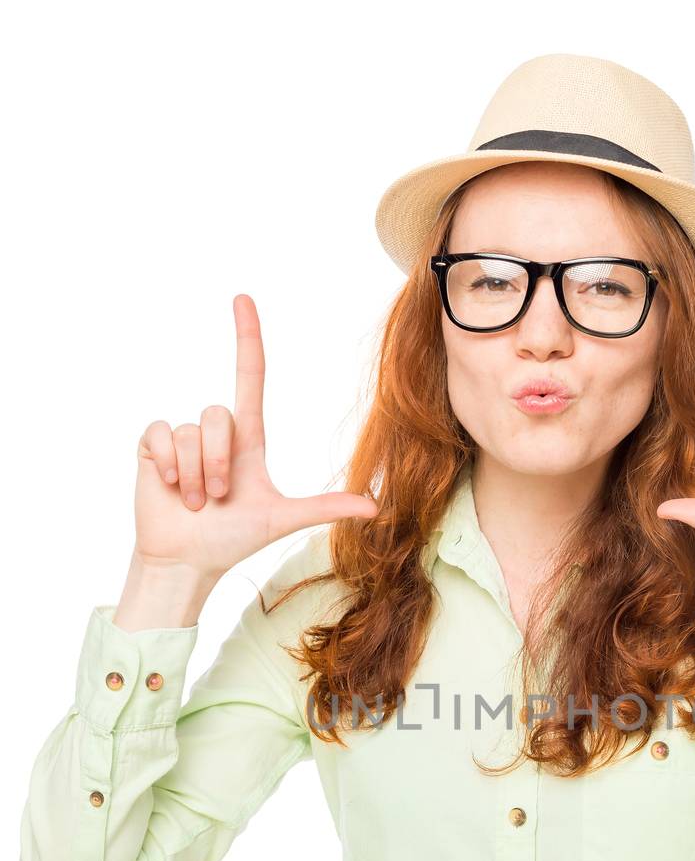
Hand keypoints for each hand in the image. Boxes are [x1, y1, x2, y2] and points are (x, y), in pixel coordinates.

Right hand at [132, 294, 378, 584]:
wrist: (189, 561)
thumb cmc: (234, 539)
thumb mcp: (282, 518)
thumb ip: (325, 508)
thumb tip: (375, 508)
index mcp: (247, 439)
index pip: (250, 376)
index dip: (248, 338)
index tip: (243, 299)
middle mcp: (215, 431)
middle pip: (222, 416)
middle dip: (221, 464)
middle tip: (220, 497)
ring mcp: (182, 437)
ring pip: (191, 433)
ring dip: (197, 475)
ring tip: (197, 501)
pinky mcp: (152, 446)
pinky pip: (162, 436)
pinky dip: (170, 468)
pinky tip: (171, 489)